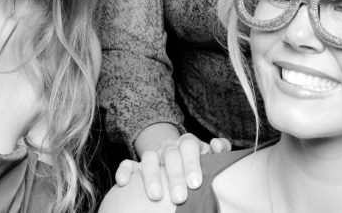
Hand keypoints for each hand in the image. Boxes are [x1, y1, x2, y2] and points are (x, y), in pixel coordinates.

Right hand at [116, 132, 231, 202]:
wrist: (175, 158)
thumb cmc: (196, 163)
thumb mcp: (208, 156)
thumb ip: (218, 151)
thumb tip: (218, 146)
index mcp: (187, 143)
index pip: (189, 145)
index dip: (191, 163)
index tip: (195, 183)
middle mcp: (169, 147)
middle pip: (170, 154)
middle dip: (175, 176)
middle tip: (180, 198)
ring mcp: (152, 155)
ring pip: (148, 158)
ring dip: (151, 176)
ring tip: (156, 196)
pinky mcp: (136, 165)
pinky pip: (126, 164)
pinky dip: (123, 171)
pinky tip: (122, 183)